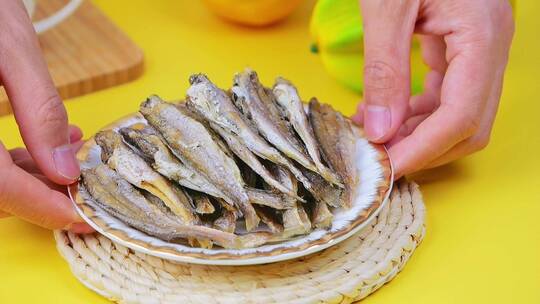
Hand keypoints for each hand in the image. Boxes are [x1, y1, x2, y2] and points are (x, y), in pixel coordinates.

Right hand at [0, 0, 91, 232]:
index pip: (0, 189)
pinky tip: (50, 143)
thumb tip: (65, 170)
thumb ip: (40, 111)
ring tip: (76, 156)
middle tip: (86, 188)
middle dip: (44, 195)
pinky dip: (16, 158)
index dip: (44, 208)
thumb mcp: (9, 51)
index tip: (82, 219)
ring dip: (34, 176)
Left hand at [352, 0, 513, 177]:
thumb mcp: (387, 8)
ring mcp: (479, 49)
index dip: (424, 150)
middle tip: (378, 160)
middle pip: (469, 125)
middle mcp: (490, 47)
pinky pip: (445, 96)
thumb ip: (384, 70)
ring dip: (415, 136)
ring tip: (371, 138)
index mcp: (482, 35)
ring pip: (458, 116)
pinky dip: (414, 114)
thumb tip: (382, 131)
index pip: (462, 115)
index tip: (386, 169)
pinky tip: (381, 115)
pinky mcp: (461, 48)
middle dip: (423, 150)